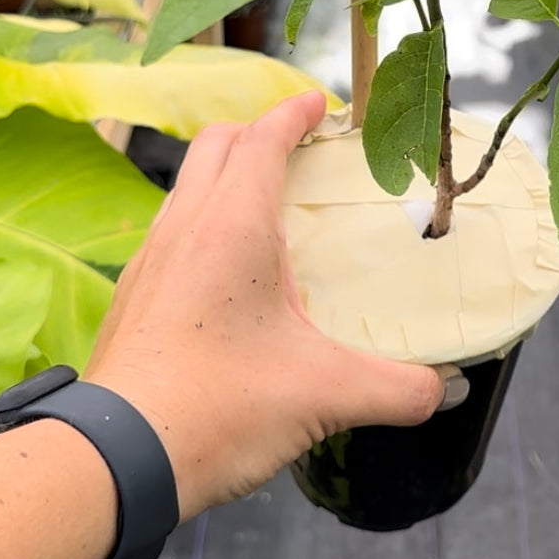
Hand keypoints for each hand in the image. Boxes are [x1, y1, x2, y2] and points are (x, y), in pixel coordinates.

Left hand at [84, 91, 446, 518]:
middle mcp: (186, 227)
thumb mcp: (323, 396)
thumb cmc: (217, 407)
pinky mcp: (132, 297)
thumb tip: (442, 389)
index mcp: (233, 224)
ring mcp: (150, 260)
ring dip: (225, 177)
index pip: (263, 139)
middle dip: (257, 132)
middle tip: (298, 147)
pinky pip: (170, 233)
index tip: (320, 101)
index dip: (293, 113)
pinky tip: (226, 274)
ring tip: (266, 207)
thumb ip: (395, 389)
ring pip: (187, 187)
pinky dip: (202, 224)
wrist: (115, 457)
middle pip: (216, 145)